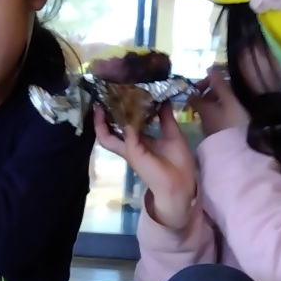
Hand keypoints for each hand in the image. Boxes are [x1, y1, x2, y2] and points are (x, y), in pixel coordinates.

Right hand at [95, 100, 197, 230]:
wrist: (181, 184)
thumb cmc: (178, 163)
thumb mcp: (173, 134)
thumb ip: (166, 118)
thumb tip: (164, 99)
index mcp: (139, 141)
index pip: (122, 125)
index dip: (117, 112)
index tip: (116, 96)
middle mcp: (130, 145)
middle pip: (108, 132)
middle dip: (100, 118)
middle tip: (99, 99)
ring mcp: (130, 150)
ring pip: (106, 138)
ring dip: (100, 123)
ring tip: (98, 107)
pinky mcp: (134, 154)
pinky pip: (125, 136)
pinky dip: (125, 124)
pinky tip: (126, 111)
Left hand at [193, 66, 249, 136]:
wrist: (241, 153)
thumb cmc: (235, 124)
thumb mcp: (230, 101)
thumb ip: (220, 85)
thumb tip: (209, 68)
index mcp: (203, 109)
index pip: (193, 95)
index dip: (200, 85)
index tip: (213, 78)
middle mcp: (204, 119)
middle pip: (203, 102)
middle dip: (212, 91)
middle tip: (226, 84)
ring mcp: (212, 129)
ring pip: (212, 110)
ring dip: (220, 101)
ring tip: (234, 95)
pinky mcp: (221, 135)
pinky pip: (219, 118)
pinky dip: (224, 110)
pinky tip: (236, 109)